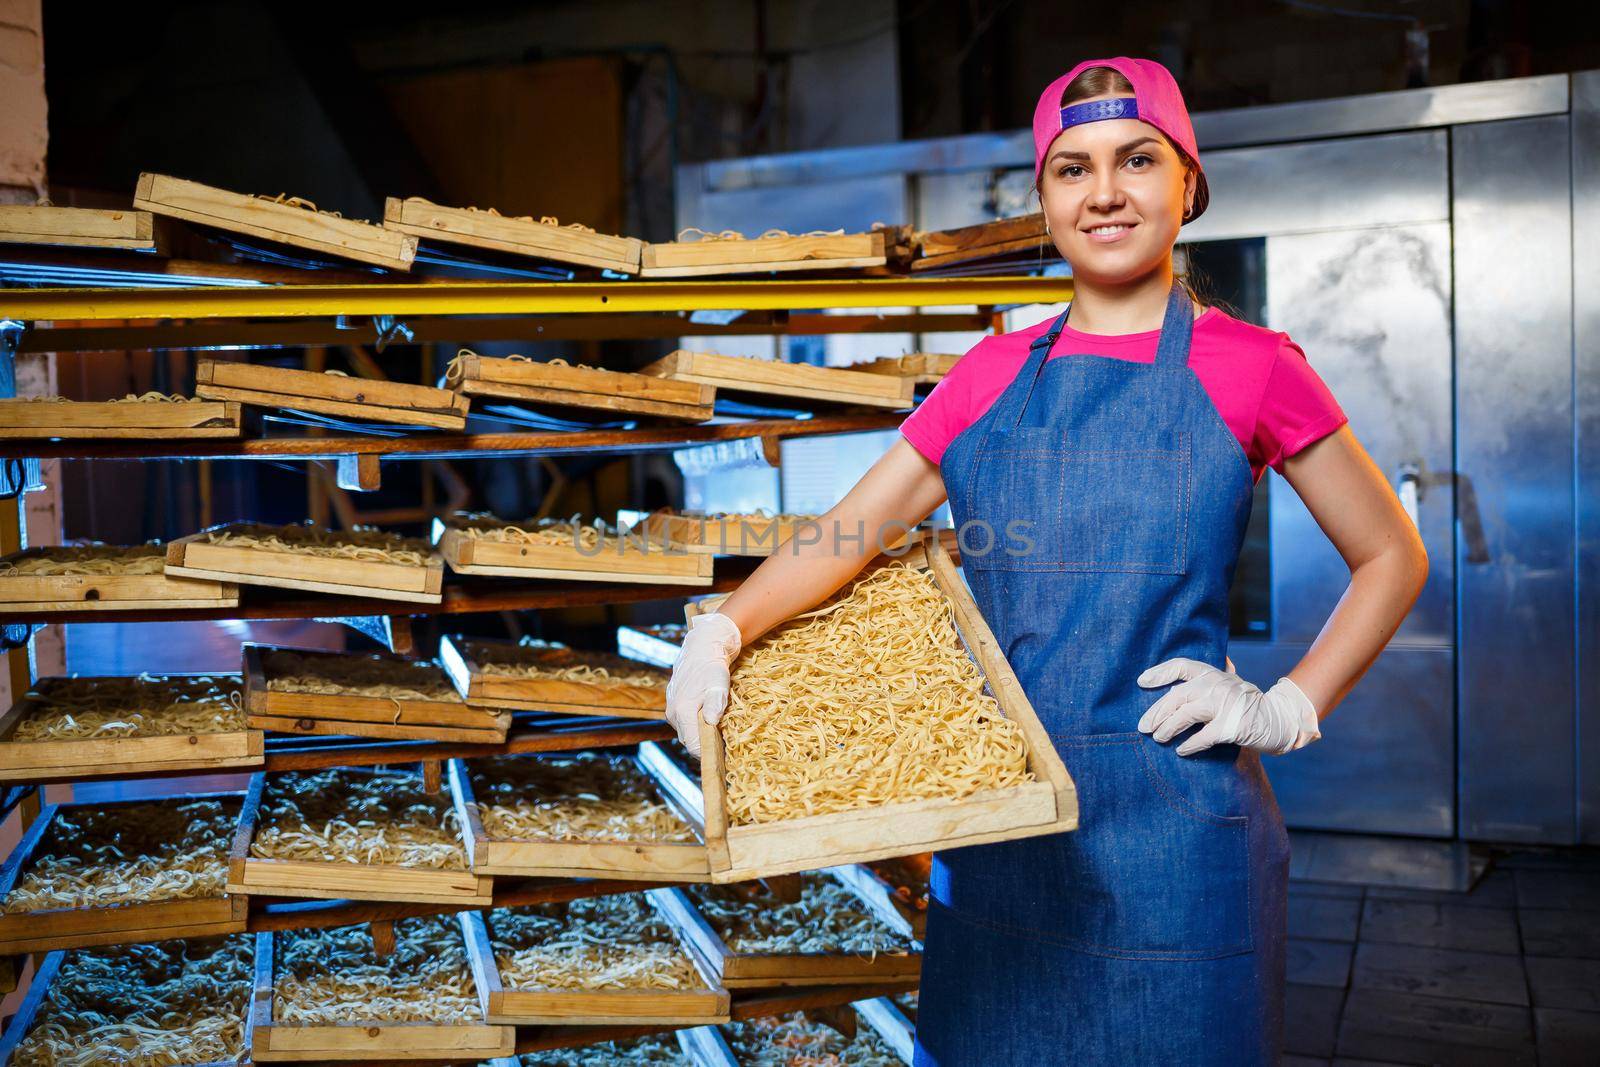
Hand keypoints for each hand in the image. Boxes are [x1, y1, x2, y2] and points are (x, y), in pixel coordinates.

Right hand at [664, 612, 742, 757]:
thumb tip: (711, 722)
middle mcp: (673, 714)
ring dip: (702, 736)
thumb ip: (715, 702)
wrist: (701, 648)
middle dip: (707, 746)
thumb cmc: (712, 665)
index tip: (725, 757)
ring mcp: (672, 711)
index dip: (709, 754)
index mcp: (683, 711)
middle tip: (727, 746)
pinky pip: (686, 724)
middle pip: (690, 742)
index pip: (694, 746)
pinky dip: (697, 727)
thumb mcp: (718, 682)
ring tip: (721, 733)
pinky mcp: (674, 707)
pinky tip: (711, 721)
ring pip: (688, 733)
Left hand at [1136, 657, 1320, 756]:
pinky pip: (1203, 736)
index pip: (1181, 666)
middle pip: (1177, 696)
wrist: (1278, 720)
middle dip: (1157, 712)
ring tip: (1158, 738)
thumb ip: (1207, 680)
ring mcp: (1225, 704)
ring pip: (1186, 715)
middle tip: (1144, 727)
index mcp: (1212, 673)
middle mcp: (1217, 685)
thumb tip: (1176, 682)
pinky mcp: (1232, 726)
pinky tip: (1181, 751)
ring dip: (1168, 728)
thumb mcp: (1228, 683)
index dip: (1159, 672)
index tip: (1141, 681)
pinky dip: (1189, 745)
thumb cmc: (1246, 704)